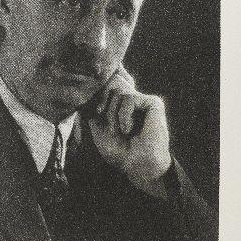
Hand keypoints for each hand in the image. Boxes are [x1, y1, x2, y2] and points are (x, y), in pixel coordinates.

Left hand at [89, 67, 171, 186]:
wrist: (137, 165)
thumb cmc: (118, 150)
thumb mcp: (96, 126)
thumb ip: (92, 105)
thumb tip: (88, 85)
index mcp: (118, 104)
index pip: (111, 80)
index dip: (105, 75)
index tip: (97, 76)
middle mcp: (131, 99)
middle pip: (110, 81)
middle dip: (103, 104)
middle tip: (107, 125)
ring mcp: (142, 100)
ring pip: (116, 91)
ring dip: (113, 114)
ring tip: (121, 130)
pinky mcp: (152, 102)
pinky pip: (128, 98)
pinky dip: (123, 115)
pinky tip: (129, 129)